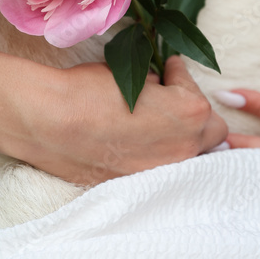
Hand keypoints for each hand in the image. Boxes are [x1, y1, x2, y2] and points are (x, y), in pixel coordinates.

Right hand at [12, 55, 227, 186]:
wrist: (49, 122)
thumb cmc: (87, 90)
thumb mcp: (130, 74)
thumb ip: (157, 84)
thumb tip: (160, 87)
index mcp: (190, 112)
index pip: (195, 89)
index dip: (177, 76)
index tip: (166, 70)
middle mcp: (186, 149)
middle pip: (210, 132)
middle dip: (193, 114)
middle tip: (168, 102)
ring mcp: (164, 173)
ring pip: (189, 156)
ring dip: (179, 140)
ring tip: (154, 126)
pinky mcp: (140, 187)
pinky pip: (160, 172)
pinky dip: (153, 158)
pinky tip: (133, 145)